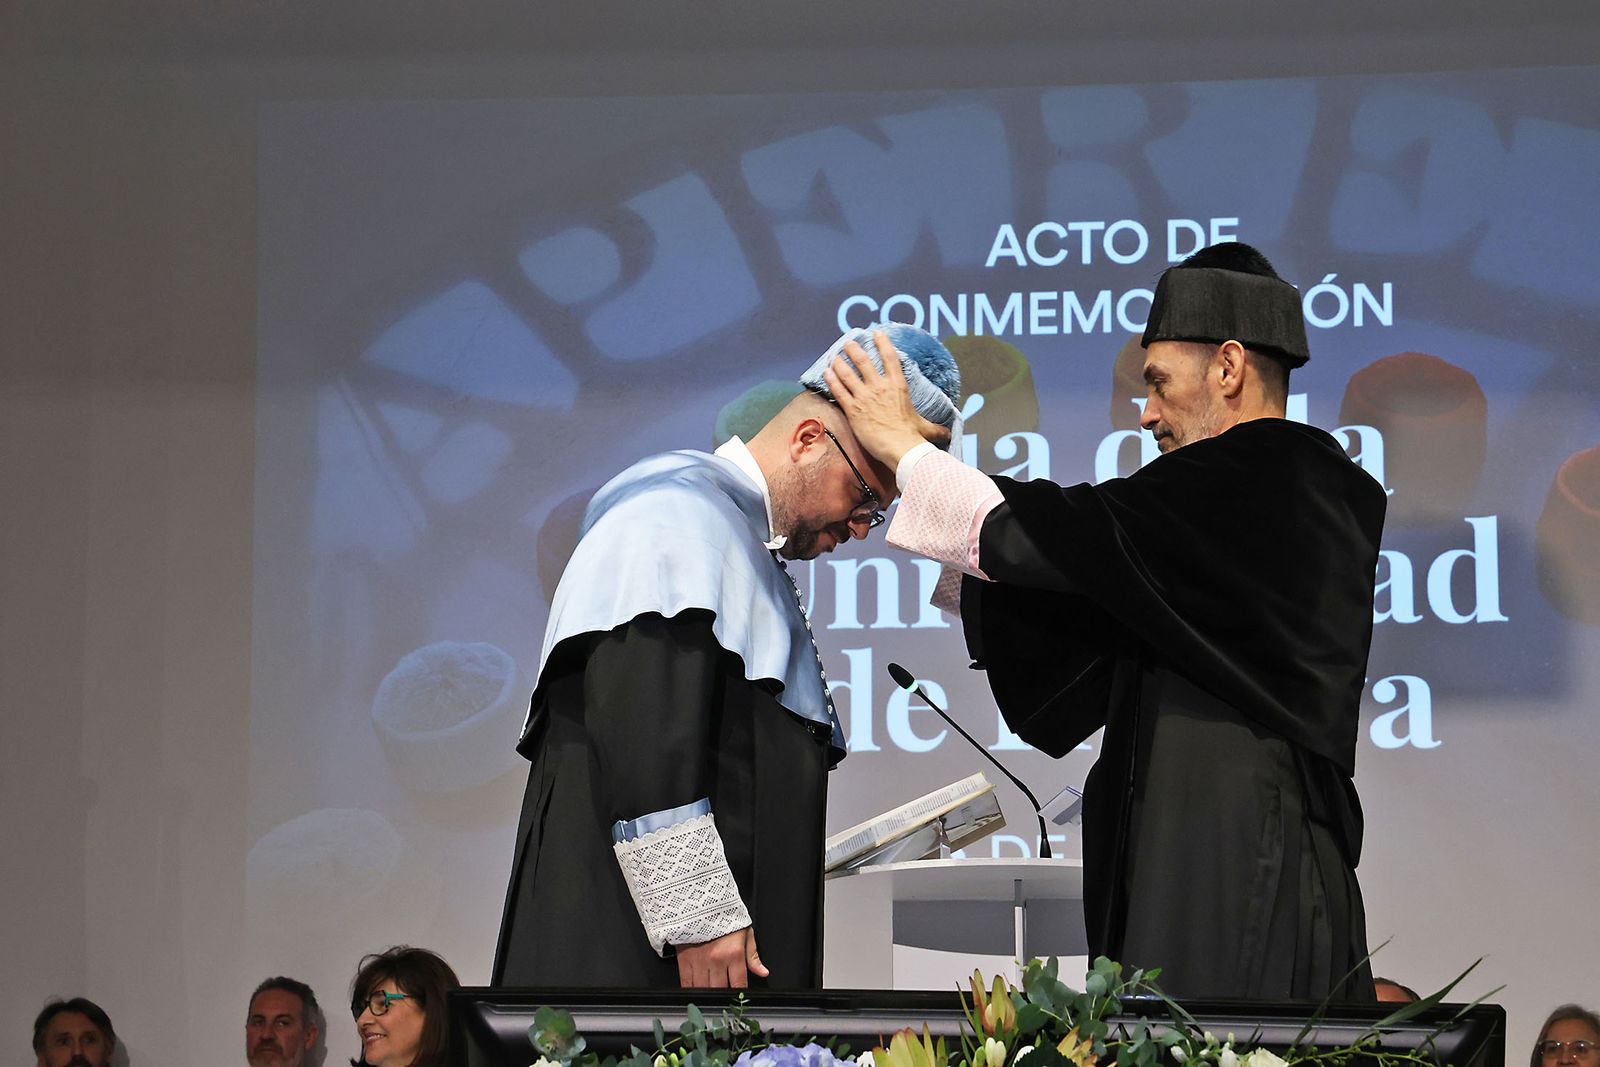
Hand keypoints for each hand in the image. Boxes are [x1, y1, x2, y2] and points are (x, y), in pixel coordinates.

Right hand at [675, 925, 768, 987]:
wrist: (700, 902)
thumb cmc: (724, 916)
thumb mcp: (744, 933)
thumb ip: (753, 956)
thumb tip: (763, 972)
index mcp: (734, 954)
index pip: (739, 984)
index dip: (740, 993)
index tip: (739, 995)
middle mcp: (717, 960)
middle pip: (720, 989)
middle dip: (723, 994)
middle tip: (724, 994)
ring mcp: (699, 962)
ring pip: (703, 989)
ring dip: (708, 993)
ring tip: (711, 992)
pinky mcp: (684, 960)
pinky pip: (687, 983)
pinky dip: (691, 990)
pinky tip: (696, 990)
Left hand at [823, 329, 949, 467]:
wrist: (900, 448)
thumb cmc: (913, 437)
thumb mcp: (926, 428)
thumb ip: (936, 427)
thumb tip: (949, 433)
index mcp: (898, 386)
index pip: (890, 357)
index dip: (882, 343)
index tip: (876, 333)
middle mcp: (880, 387)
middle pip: (863, 361)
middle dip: (854, 349)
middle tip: (848, 343)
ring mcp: (864, 397)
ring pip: (847, 373)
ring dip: (839, 363)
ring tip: (834, 356)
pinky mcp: (853, 410)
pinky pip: (838, 391)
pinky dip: (831, 380)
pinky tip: (826, 373)